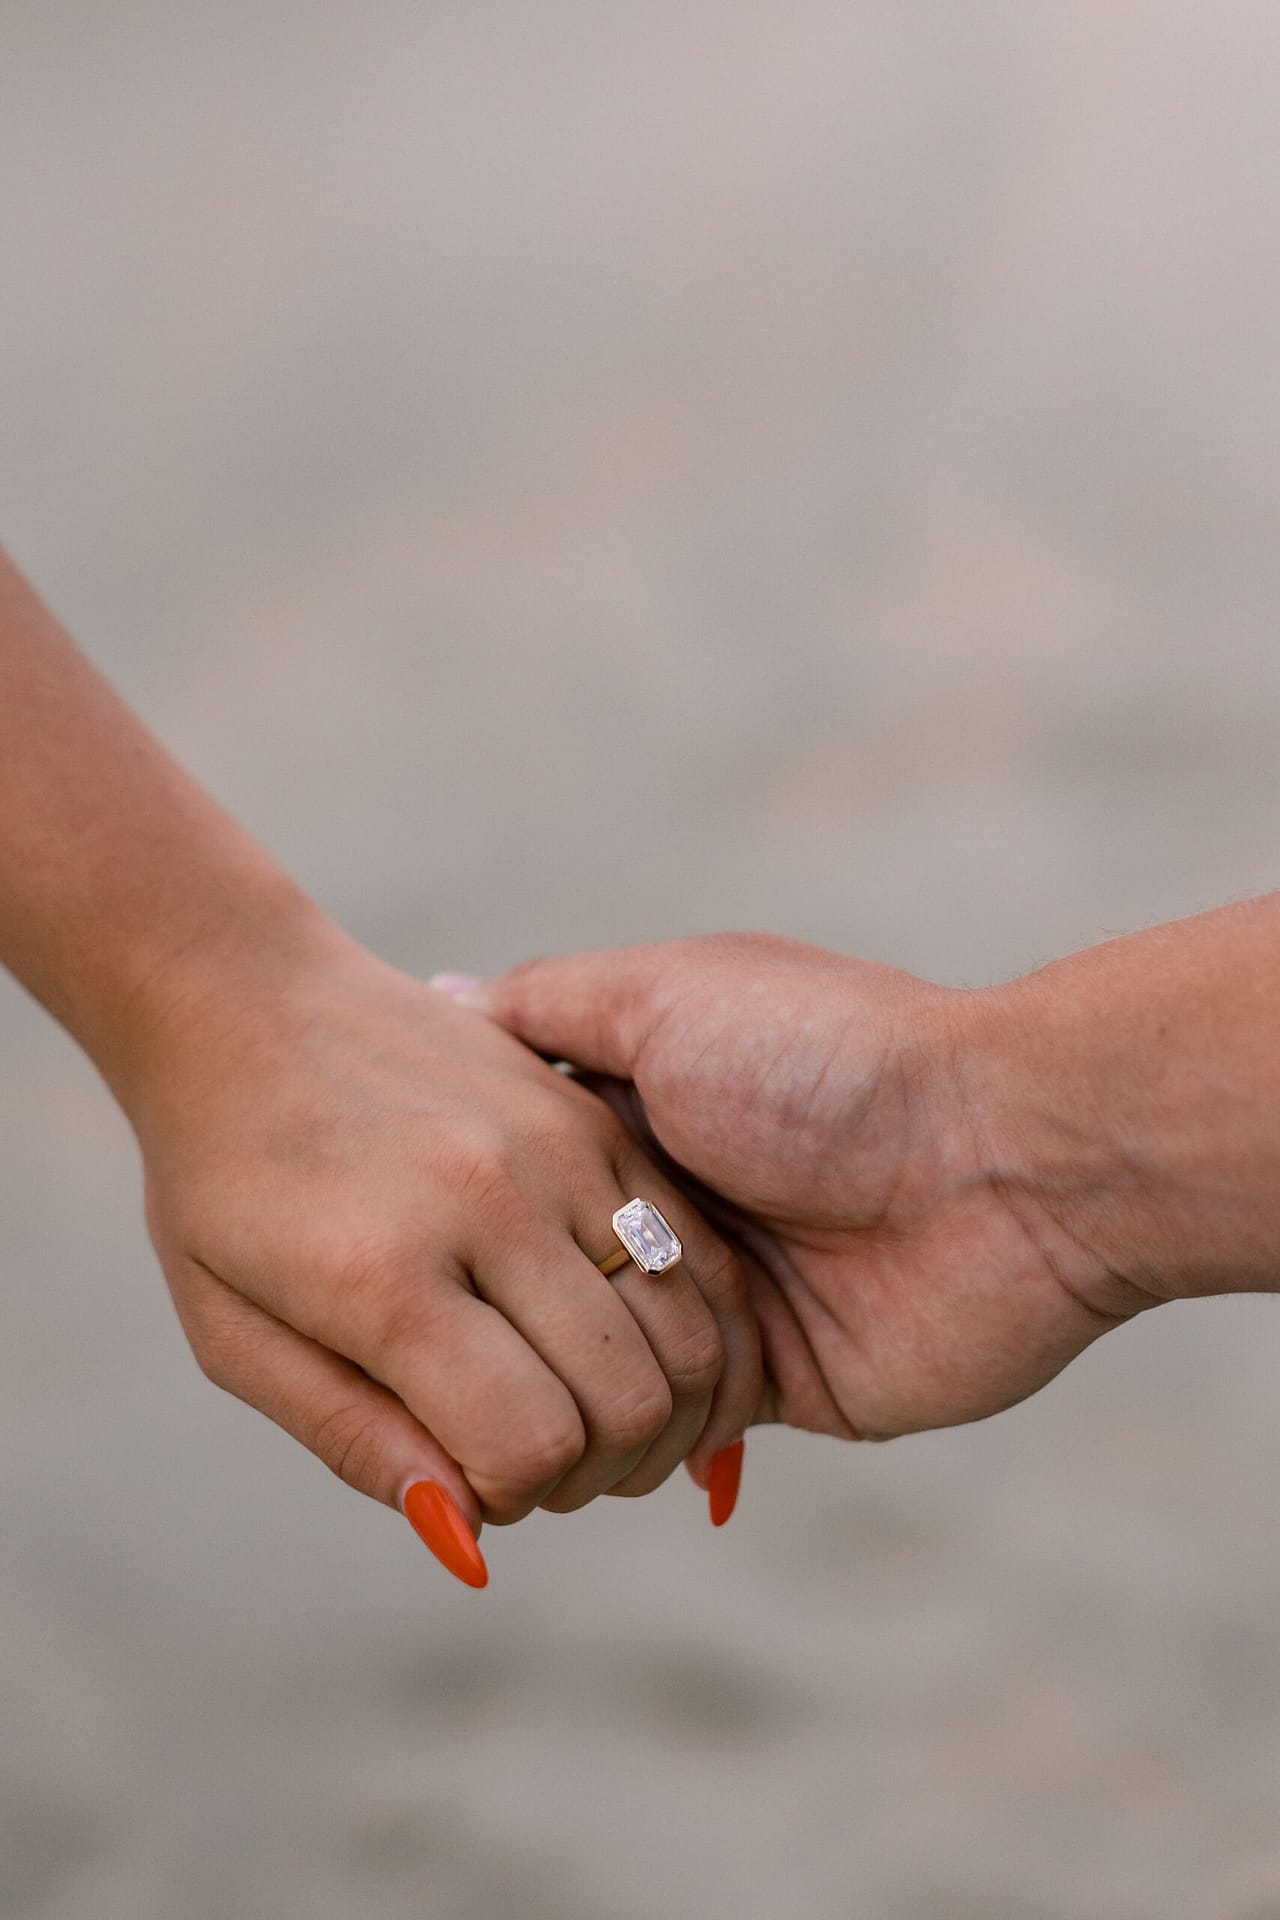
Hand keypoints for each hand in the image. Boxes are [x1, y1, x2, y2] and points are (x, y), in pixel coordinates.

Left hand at [122, 925, 760, 1582]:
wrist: (247, 1001)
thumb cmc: (221, 1181)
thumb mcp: (235, 1335)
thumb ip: (353, 1439)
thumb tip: (468, 1532)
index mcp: (384, 1273)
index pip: (527, 1448)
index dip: (510, 1497)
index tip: (466, 1471)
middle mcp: (488, 1204)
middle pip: (624, 1406)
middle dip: (590, 1470)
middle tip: (527, 1447)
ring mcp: (557, 1149)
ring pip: (683, 1336)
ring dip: (650, 1406)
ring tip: (576, 1398)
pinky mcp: (594, 1117)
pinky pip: (697, 1251)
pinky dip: (687, 1325)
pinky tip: (628, 1342)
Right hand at [456, 934, 1162, 1444]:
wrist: (1004, 1164)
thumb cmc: (829, 1060)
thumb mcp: (668, 996)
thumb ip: (552, 1005)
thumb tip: (442, 996)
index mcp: (643, 1108)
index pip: (509, 1169)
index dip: (449, 1199)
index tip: (376, 1228)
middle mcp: (672, 1203)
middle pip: (541, 1276)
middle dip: (495, 1313)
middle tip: (413, 1346)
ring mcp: (721, 1295)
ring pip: (598, 1362)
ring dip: (565, 1383)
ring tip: (500, 1404)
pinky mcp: (770, 1378)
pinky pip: (676, 1426)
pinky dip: (638, 1436)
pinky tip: (587, 1439)